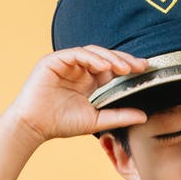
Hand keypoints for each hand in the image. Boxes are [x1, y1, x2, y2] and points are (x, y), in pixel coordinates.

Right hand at [6, 45, 148, 143]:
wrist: (35, 127)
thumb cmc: (61, 123)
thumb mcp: (97, 120)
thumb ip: (119, 116)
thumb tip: (144, 116)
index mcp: (90, 80)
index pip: (113, 68)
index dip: (129, 66)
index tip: (145, 70)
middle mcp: (80, 69)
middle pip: (106, 57)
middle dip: (124, 60)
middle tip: (139, 66)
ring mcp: (67, 63)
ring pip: (93, 53)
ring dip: (110, 58)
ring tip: (124, 68)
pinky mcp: (54, 60)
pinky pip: (76, 54)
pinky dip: (91, 58)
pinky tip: (104, 67)